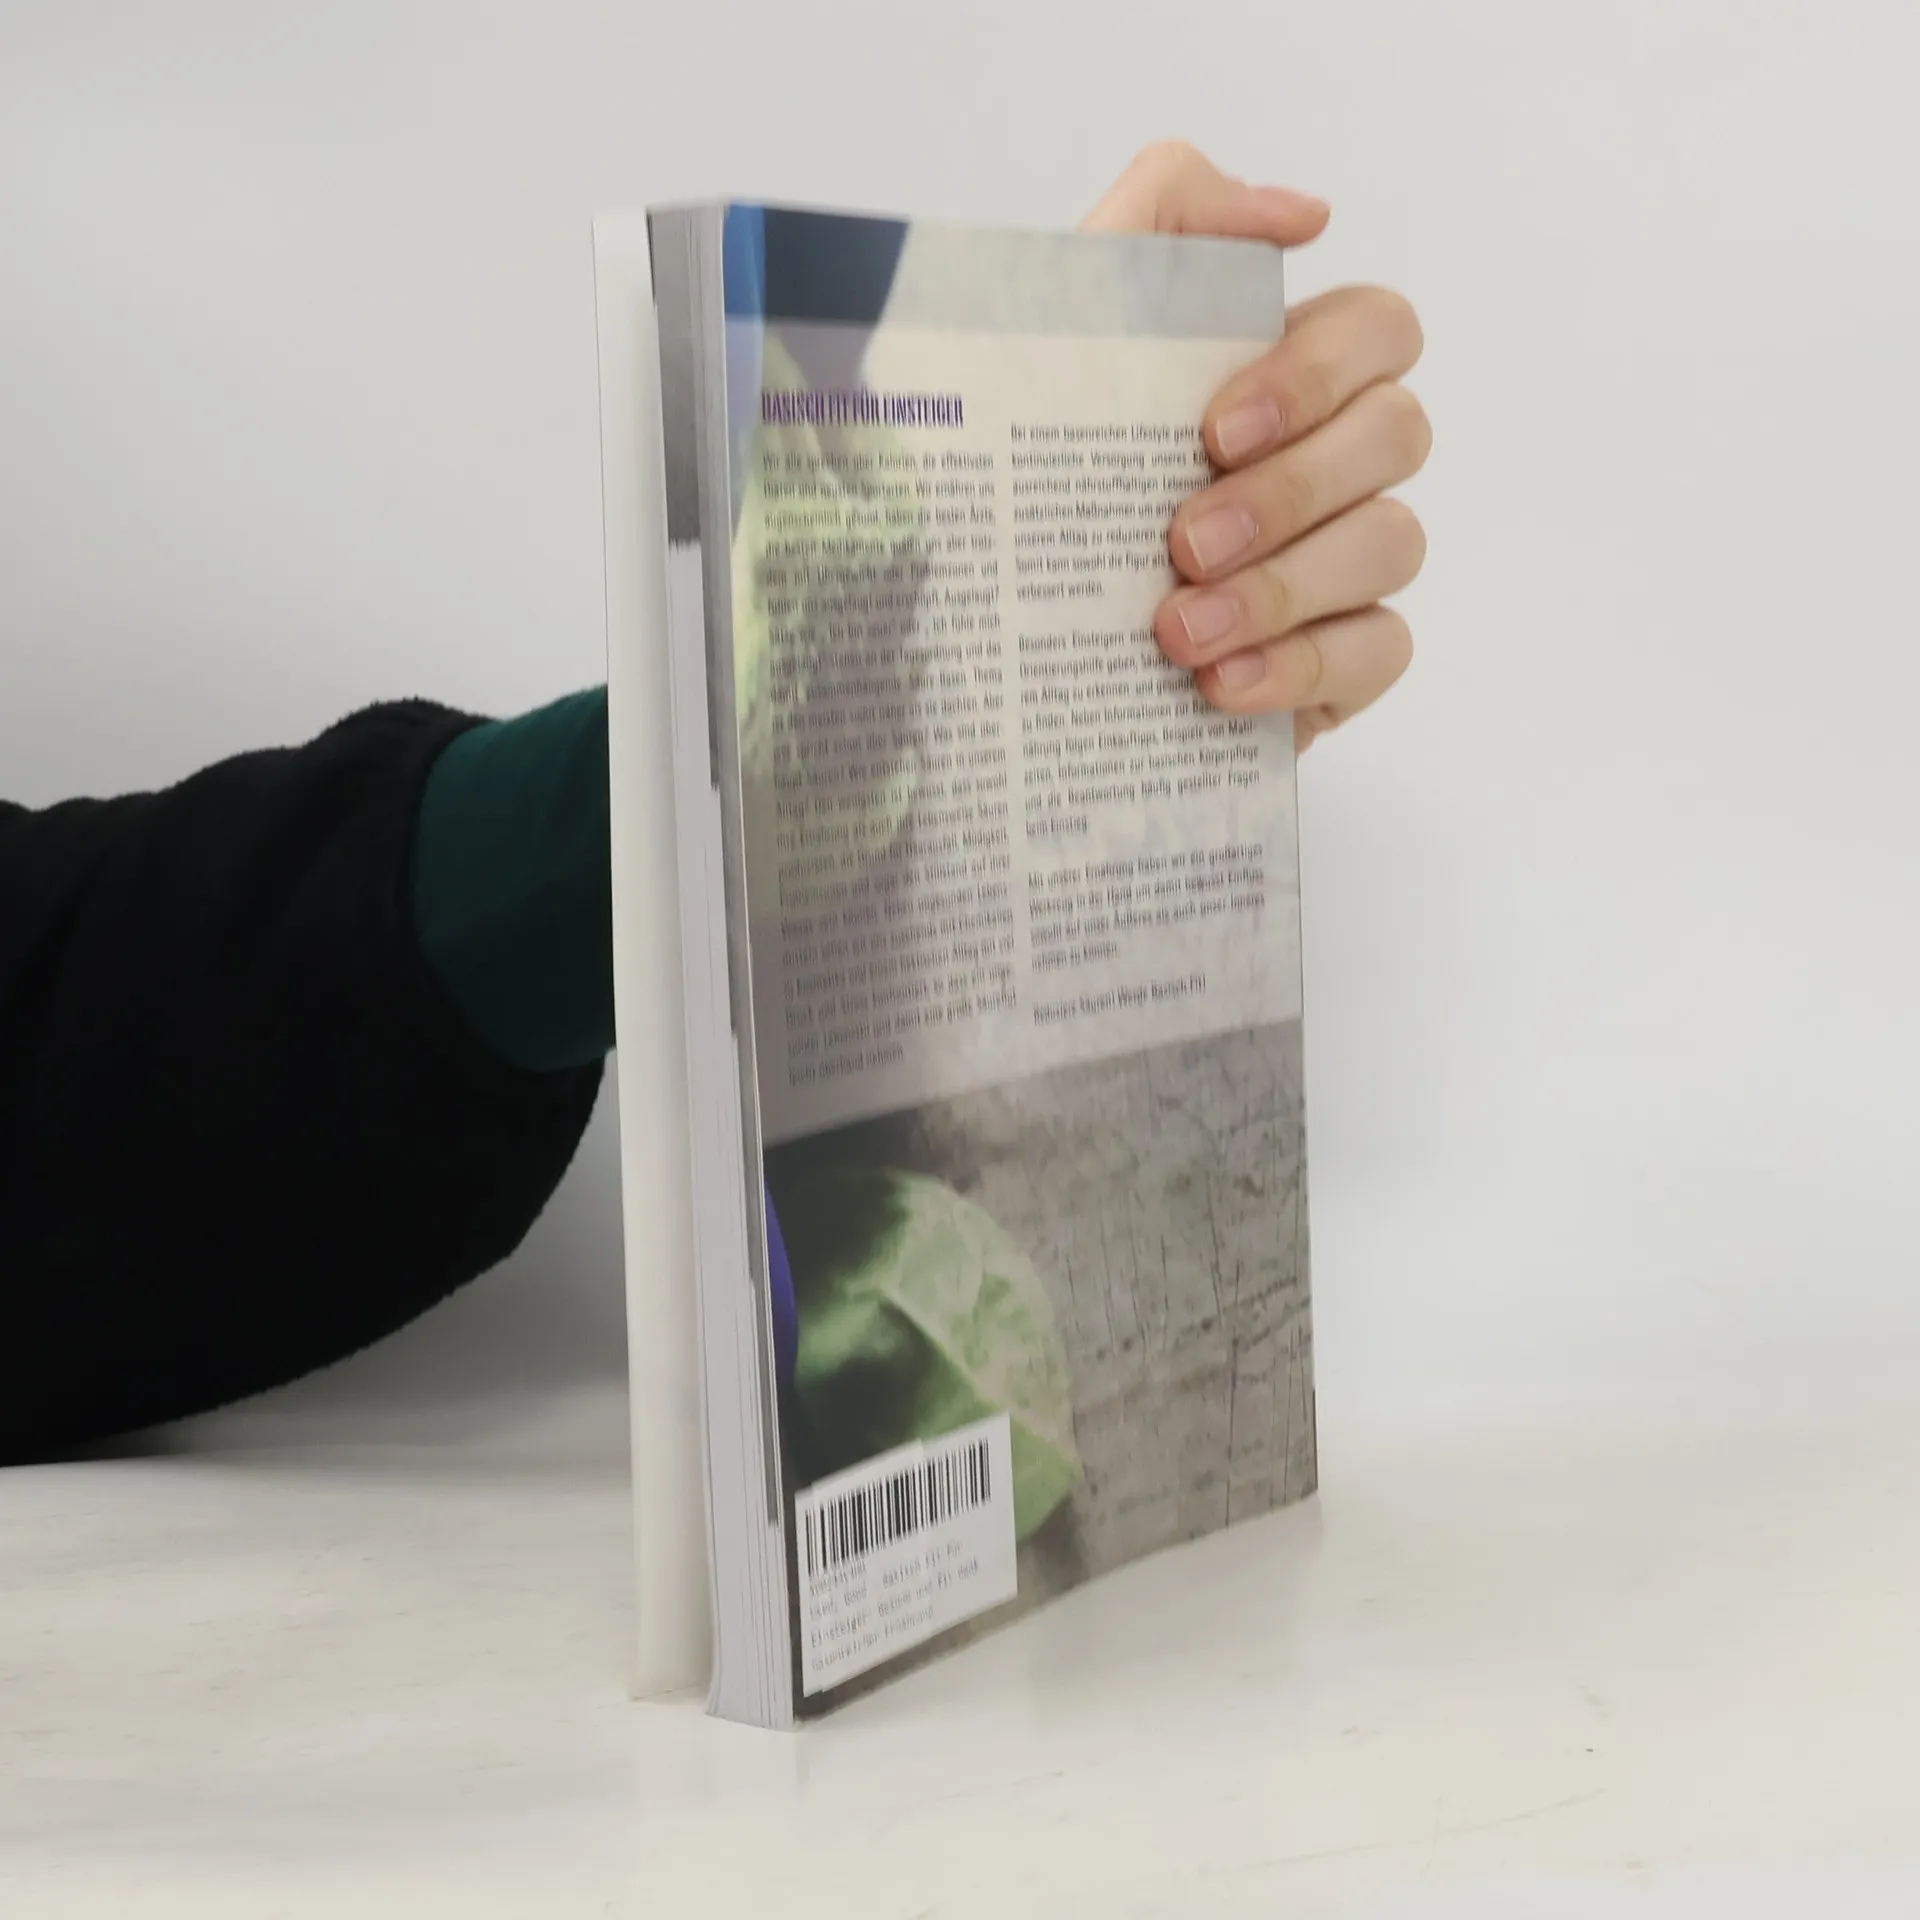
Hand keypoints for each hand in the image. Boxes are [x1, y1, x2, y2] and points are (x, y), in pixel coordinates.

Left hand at [1085, 143, 1429, 751]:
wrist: (995, 641)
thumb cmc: (1031, 475)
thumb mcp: (1061, 322)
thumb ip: (1167, 213)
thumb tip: (1307, 214)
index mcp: (1282, 374)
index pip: (1378, 328)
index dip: (1318, 372)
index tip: (1213, 430)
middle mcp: (1332, 462)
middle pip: (1397, 435)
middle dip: (1291, 489)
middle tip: (1183, 543)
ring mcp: (1344, 563)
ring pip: (1393, 544)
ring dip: (1284, 587)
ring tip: (1177, 632)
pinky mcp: (1338, 662)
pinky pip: (1380, 650)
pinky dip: (1303, 666)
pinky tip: (1219, 683)